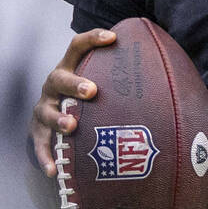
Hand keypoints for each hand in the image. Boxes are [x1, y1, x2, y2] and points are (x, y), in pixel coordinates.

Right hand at [30, 27, 116, 175]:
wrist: (49, 120)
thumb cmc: (84, 97)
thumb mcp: (99, 81)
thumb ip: (123, 76)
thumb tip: (170, 73)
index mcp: (70, 68)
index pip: (77, 46)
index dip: (93, 39)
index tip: (113, 37)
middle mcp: (53, 86)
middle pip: (58, 78)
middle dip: (74, 84)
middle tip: (92, 91)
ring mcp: (43, 108)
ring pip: (45, 111)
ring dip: (58, 119)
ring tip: (71, 126)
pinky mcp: (37, 132)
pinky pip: (39, 146)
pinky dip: (45, 157)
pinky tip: (53, 170)